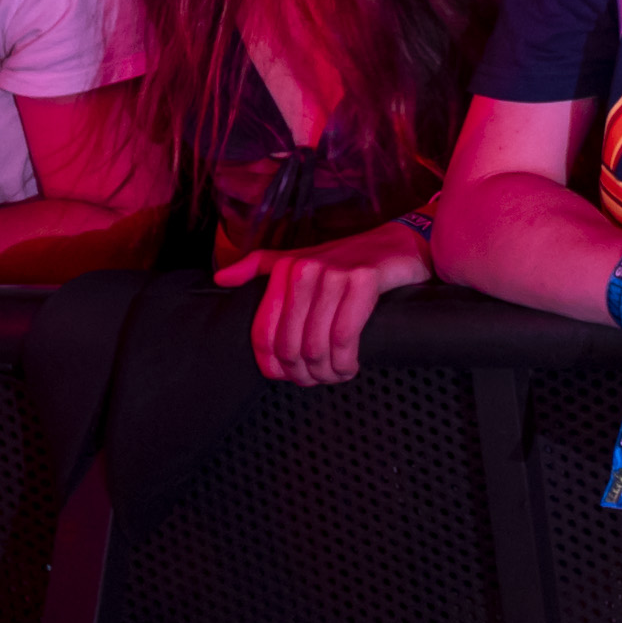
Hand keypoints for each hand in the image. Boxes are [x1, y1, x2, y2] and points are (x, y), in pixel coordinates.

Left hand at [215, 220, 431, 386]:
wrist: (401, 243)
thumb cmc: (349, 259)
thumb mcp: (300, 258)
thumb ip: (259, 267)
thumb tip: (220, 279)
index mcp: (285, 269)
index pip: (264, 333)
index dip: (273, 366)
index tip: (288, 378)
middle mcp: (305, 270)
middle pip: (289, 345)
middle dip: (303, 374)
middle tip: (317, 379)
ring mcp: (335, 274)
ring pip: (317, 345)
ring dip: (327, 372)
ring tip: (336, 375)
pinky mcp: (364, 280)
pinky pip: (345, 337)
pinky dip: (346, 362)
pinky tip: (351, 367)